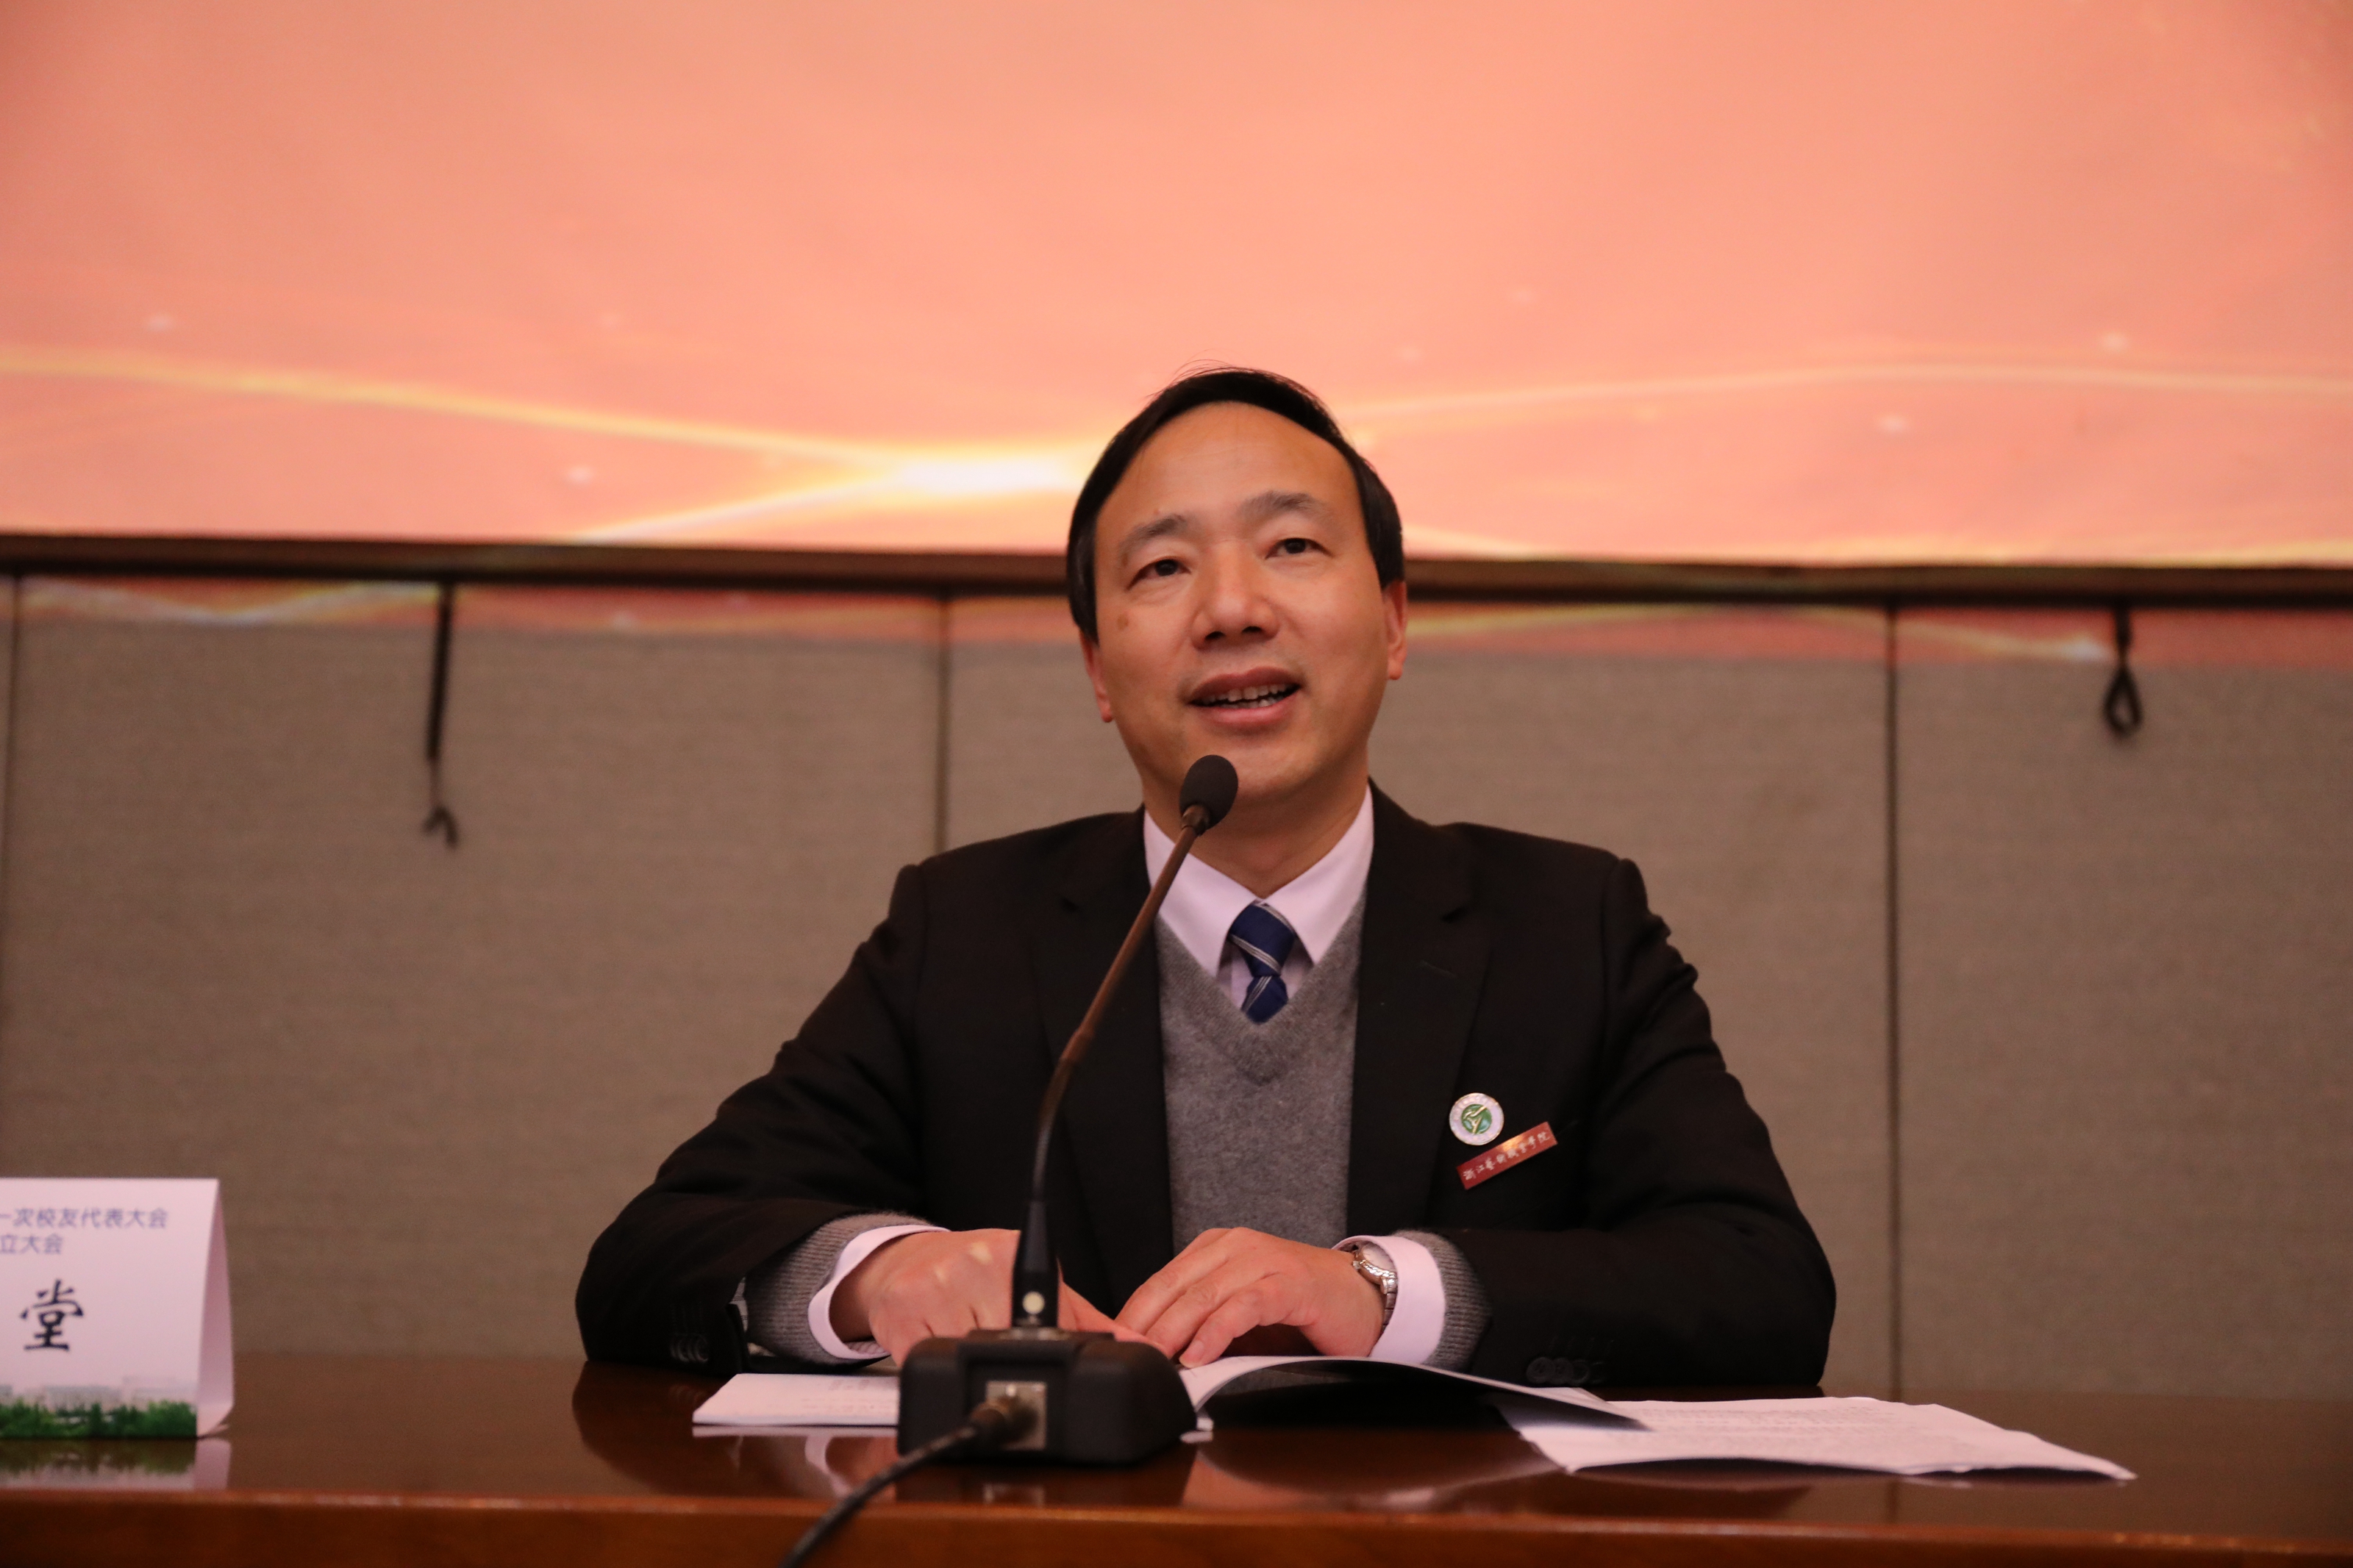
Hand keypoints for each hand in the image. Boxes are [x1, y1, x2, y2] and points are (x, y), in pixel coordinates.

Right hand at [830, 1228, 1122, 1363]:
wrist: (906, 1260)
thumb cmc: (974, 1271)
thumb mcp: (1033, 1282)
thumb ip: (1085, 1319)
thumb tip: (1141, 1348)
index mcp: (1012, 1256)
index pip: (1047, 1319)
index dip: (1052, 1347)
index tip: (1051, 1362)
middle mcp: (973, 1264)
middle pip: (1006, 1345)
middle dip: (1007, 1362)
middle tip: (999, 1352)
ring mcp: (932, 1288)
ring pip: (967, 1359)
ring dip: (970, 1367)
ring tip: (968, 1345)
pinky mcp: (899, 1315)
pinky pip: (928, 1364)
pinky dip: (935, 1368)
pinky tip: (937, 1341)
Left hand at [1115, 1228, 1383, 1366]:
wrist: (1364, 1299)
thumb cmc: (1300, 1312)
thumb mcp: (1242, 1320)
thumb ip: (1204, 1328)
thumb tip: (1158, 1359)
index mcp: (1216, 1250)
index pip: (1160, 1282)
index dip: (1132, 1317)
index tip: (1113, 1349)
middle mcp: (1235, 1246)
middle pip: (1173, 1287)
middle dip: (1144, 1327)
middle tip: (1126, 1359)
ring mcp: (1263, 1260)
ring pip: (1203, 1294)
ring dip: (1173, 1332)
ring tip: (1155, 1361)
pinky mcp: (1289, 1283)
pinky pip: (1244, 1305)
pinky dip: (1217, 1331)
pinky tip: (1200, 1355)